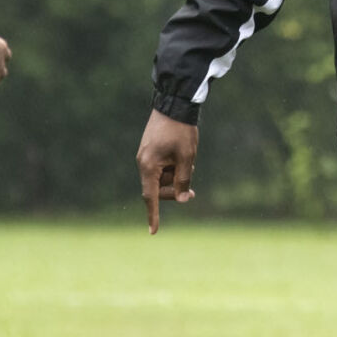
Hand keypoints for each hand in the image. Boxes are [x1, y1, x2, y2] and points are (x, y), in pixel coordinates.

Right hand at [137, 108, 197, 233]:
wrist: (174, 104)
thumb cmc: (181, 131)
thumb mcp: (187, 158)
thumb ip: (183, 181)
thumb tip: (181, 199)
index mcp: (149, 167)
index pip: (150, 197)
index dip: (153, 215)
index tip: (153, 232)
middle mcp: (143, 163)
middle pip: (158, 189)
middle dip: (174, 191)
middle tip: (193, 192)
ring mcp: (146, 156)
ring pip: (162, 178)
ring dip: (175, 177)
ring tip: (188, 162)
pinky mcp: (150, 150)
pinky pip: (161, 167)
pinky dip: (172, 168)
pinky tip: (183, 156)